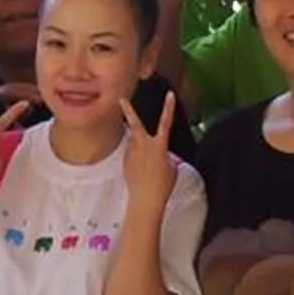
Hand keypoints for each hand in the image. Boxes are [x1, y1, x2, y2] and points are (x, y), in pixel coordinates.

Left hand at [121, 89, 180, 218]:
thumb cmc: (163, 185)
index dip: (169, 108)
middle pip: (135, 123)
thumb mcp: (172, 169)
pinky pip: (131, 155)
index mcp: (159, 145)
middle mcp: (144, 145)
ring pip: (134, 142)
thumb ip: (166, 158)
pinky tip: (140, 172)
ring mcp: (132, 153)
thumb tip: (163, 157)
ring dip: (138, 147)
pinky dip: (136, 159)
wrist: (146, 199)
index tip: (169, 95)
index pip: (166, 123)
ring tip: (146, 165)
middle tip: (121, 99)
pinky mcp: (125, 161)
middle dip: (128, 110)